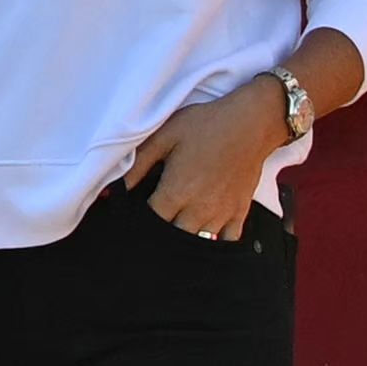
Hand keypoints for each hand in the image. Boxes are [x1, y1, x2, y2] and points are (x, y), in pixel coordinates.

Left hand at [124, 75, 292, 234]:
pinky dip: (216, 240)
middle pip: (174, 236)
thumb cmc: (205, 125)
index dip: (140, 218)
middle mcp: (199, 210)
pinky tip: (206, 231)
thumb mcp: (165, 136)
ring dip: (186, 235)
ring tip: (178, 221)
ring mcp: (222, 214)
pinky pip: (227, 240)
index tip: (136, 211)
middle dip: (162, 230)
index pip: (152, 221)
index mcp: (176, 192)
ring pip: (199, 241)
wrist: (250, 124)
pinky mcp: (240, 212)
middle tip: (158, 216)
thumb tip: (116, 188)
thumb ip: (139, 164)